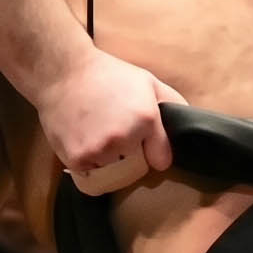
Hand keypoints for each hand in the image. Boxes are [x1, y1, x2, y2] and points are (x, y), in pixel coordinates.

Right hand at [32, 50, 184, 194]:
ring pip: (115, 176)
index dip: (153, 153)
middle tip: (118, 137)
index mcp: (145, 120)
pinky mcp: (77, 159)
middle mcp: (124, 139)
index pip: (161, 160)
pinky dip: (91, 170)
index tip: (145, 144)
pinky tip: (87, 147)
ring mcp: (99, 151)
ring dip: (110, 165)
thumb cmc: (108, 75)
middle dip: (132, 158)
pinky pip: (92, 180)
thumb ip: (173, 103)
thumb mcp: (148, 81)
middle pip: (137, 170)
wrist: (62, 72)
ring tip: (100, 140)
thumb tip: (190, 125)